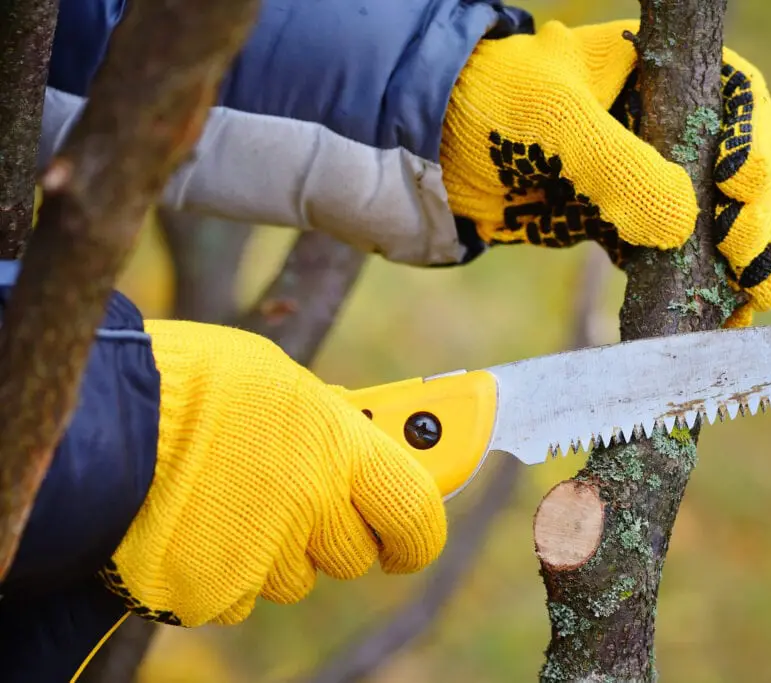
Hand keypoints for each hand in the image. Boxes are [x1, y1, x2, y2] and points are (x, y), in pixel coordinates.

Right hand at [99, 321, 446, 627]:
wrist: (107, 418)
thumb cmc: (196, 382)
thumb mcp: (282, 382)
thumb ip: (329, 424)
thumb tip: (355, 436)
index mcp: (340, 450)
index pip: (418, 512)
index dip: (419, 531)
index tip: (411, 537)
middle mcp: (312, 509)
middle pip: (354, 555)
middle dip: (336, 534)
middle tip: (302, 504)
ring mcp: (262, 557)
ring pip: (293, 578)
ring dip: (276, 549)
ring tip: (227, 497)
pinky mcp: (213, 593)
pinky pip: (238, 594)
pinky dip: (224, 569)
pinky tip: (194, 524)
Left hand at [440, 20, 770, 325]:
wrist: (430, 155)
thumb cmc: (492, 109)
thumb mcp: (558, 123)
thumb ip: (621, 168)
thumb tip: (686, 225)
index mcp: (658, 75)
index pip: (737, 100)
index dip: (752, 143)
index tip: (736, 185)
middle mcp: (663, 128)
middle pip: (736, 170)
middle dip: (751, 214)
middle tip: (738, 251)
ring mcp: (644, 180)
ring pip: (713, 220)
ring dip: (737, 261)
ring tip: (748, 301)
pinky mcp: (620, 228)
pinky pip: (672, 257)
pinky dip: (693, 285)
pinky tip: (716, 314)